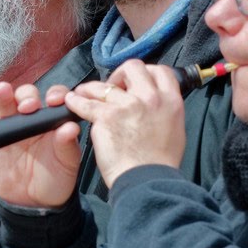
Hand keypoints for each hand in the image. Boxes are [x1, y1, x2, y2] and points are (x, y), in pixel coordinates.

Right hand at [0, 82, 81, 209]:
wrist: (32, 202)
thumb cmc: (54, 180)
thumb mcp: (66, 164)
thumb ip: (67, 145)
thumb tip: (70, 128)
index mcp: (52, 121)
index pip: (55, 98)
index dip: (55, 95)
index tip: (54, 101)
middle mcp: (31, 118)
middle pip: (27, 96)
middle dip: (27, 97)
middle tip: (27, 107)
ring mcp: (9, 125)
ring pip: (4, 101)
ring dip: (2, 94)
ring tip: (2, 91)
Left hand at [65, 60, 185, 188]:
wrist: (147, 179)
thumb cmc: (160, 161)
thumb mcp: (175, 129)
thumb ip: (164, 110)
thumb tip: (154, 102)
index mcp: (171, 100)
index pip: (159, 70)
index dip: (145, 72)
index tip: (134, 82)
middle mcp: (151, 98)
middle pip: (132, 67)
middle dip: (119, 75)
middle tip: (111, 88)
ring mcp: (128, 105)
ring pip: (103, 85)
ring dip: (91, 88)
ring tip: (84, 94)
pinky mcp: (107, 116)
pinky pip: (85, 102)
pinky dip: (76, 101)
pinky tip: (71, 102)